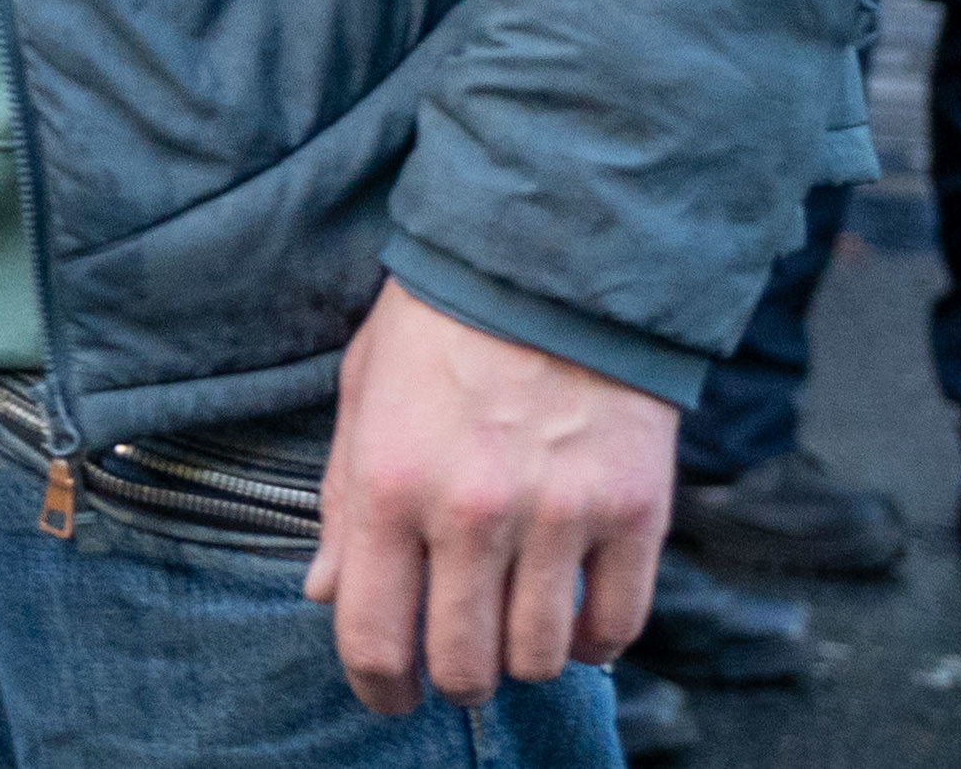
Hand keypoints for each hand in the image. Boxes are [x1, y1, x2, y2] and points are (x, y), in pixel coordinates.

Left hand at [307, 279, 674, 713]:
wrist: (547, 263)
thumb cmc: (436, 329)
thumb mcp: (360, 400)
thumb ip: (339, 505)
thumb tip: (325, 595)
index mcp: (386, 486)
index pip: (374, 637)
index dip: (378, 688)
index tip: (387, 697)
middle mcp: (470, 512)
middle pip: (463, 665)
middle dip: (454, 681)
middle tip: (454, 668)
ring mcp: (559, 517)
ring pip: (542, 658)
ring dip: (525, 660)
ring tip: (513, 631)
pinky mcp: (635, 513)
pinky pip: (620, 624)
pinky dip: (597, 640)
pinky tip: (577, 619)